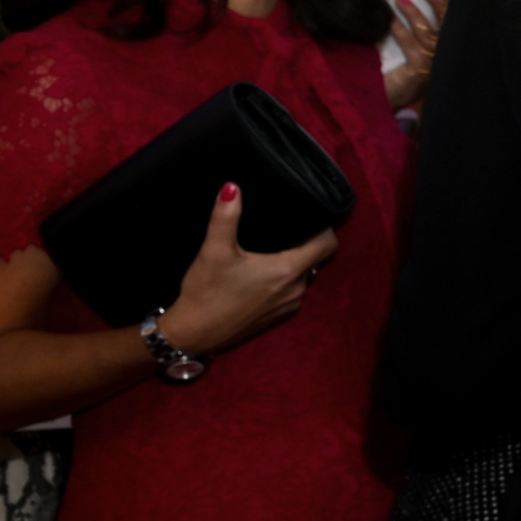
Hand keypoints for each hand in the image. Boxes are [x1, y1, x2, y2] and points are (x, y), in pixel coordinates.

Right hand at [161, 184, 338, 356]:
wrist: (193, 333)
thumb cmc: (206, 292)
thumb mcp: (214, 250)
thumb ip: (225, 217)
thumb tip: (232, 187)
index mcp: (287, 271)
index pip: (327, 245)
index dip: (324, 228)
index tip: (312, 215)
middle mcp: (295, 290)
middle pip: (316, 259)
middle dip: (308, 242)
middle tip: (291, 226)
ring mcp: (288, 306)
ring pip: (304, 275)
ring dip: (296, 261)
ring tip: (278, 244)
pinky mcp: (277, 316)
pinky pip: (292, 291)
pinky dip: (285, 279)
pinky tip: (265, 270)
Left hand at [381, 0, 447, 111]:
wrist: (383, 102)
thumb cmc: (397, 74)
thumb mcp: (412, 50)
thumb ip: (417, 33)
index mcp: (447, 51)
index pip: (453, 23)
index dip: (445, 3)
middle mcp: (446, 58)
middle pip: (448, 25)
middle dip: (439, 3)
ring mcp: (435, 66)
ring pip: (428, 33)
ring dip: (414, 13)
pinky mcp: (421, 72)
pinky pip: (412, 46)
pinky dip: (401, 31)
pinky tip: (391, 21)